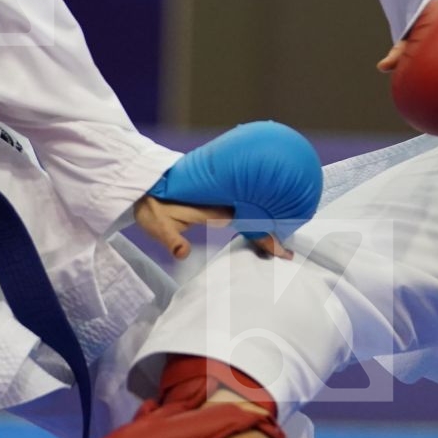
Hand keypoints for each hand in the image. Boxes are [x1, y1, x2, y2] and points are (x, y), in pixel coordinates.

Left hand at [132, 195, 292, 260]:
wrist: (145, 186)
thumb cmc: (152, 207)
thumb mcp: (158, 224)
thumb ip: (171, 238)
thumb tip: (182, 252)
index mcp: (213, 206)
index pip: (247, 222)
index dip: (265, 237)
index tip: (283, 251)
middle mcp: (222, 199)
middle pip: (256, 212)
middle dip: (276, 226)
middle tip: (292, 248)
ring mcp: (222, 195)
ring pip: (252, 205)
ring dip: (268, 218)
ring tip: (286, 235)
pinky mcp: (218, 194)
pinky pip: (244, 202)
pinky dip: (257, 212)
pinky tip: (266, 220)